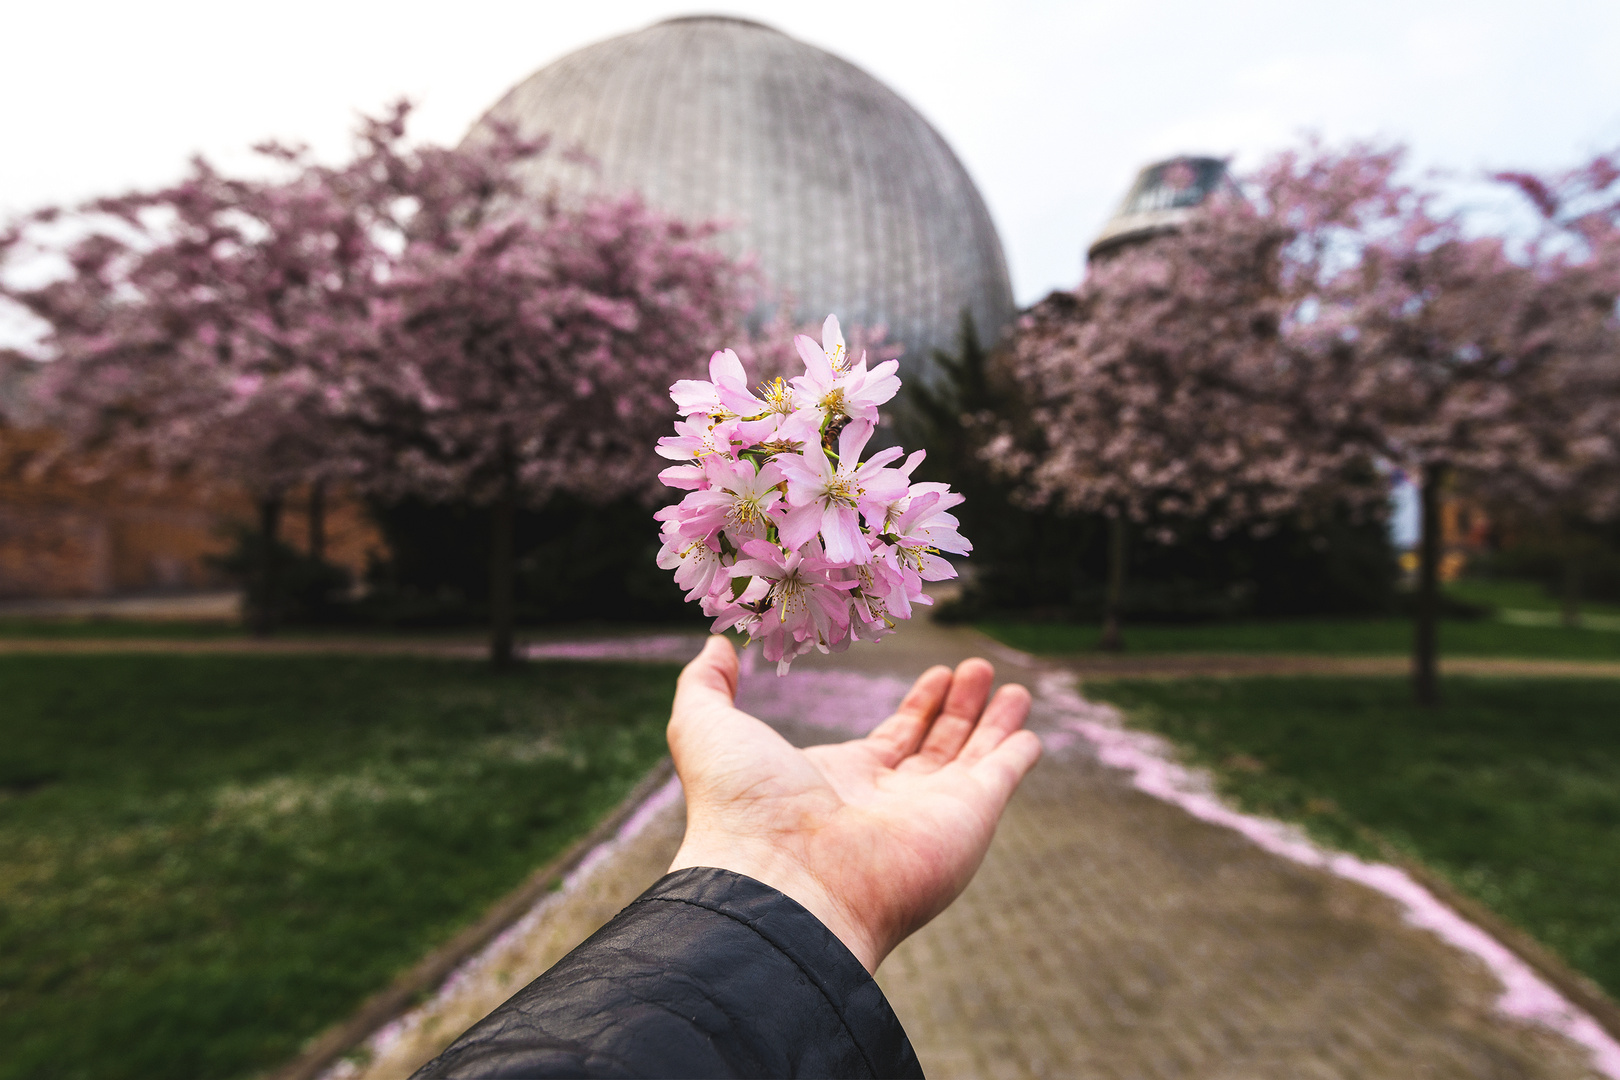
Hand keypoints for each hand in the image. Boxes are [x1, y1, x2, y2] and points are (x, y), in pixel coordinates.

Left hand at [666, 636, 1041, 972]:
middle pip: (934, 748)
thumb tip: (715, 644)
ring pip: (971, 759)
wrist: (783, 881)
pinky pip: (1000, 779)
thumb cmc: (741, 807)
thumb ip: (706, 685)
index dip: (914, 707)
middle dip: (956, 707)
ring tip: (1009, 684)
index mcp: (836, 781)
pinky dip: (1016, 755)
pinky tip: (1028, 733)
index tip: (934, 674)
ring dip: (990, 720)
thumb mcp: (706, 728)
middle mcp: (887, 801)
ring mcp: (930, 812)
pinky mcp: (968, 817)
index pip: (889, 741)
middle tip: (975, 667)